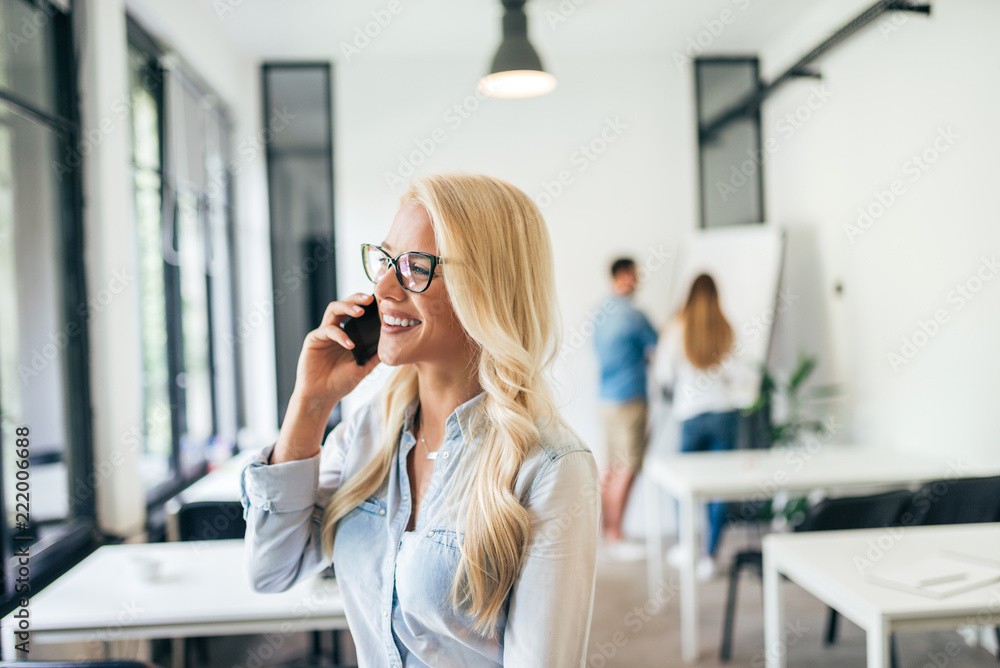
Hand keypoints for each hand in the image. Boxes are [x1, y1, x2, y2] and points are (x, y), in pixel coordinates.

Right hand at [291, 293, 381, 412]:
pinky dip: (340, 335)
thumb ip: (374, 357)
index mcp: (347, 334)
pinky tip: (350, 344)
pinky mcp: (313, 340)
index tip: (381, 301)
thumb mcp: (363, 368)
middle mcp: (335, 330)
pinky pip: (327, 330)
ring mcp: (323, 333)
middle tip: (370, 299)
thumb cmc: (340, 383)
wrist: (321, 397)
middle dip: (356, 299)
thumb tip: (392, 347)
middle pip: (344, 304)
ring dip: (347, 307)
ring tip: (360, 312)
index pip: (356, 312)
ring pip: (333, 310)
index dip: (366, 305)